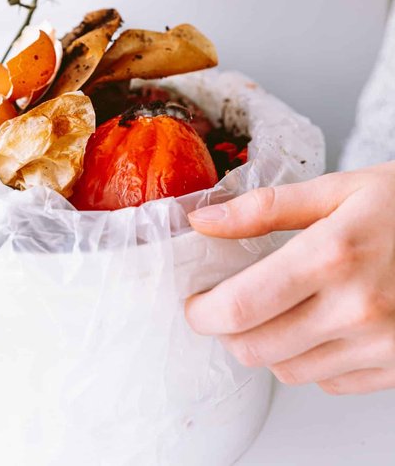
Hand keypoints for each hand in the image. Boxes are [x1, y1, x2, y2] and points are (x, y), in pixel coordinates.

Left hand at [185, 164, 394, 394]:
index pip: (241, 307)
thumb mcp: (337, 189)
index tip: (195, 302)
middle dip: (229, 330)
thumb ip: (264, 208)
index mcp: (333, 255)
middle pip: (256, 348)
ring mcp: (381, 345)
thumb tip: (204, 219)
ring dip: (268, 345)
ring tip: (279, 307)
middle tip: (228, 304)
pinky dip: (311, 359)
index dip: (204, 311)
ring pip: (289, 370)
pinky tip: (321, 323)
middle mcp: (357, 309)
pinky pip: (329, 382)